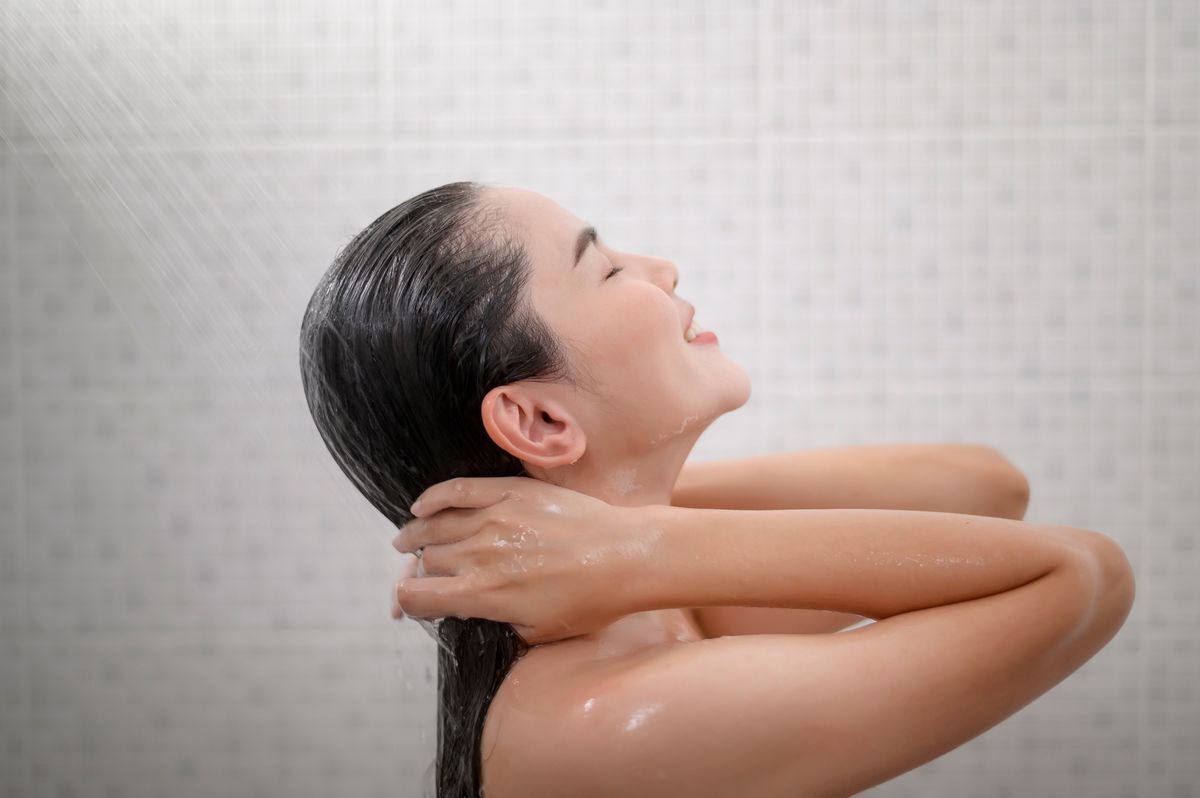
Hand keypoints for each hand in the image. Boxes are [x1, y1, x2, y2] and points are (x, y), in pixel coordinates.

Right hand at [392, 476, 650, 644]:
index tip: (407, 604)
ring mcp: (493, 519)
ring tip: (405, 541)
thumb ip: (498, 622)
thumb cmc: (590, 602)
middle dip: (417, 571)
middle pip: (428, 561)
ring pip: (435, 525)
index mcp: (483, 594)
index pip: (418, 596)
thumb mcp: (538, 631)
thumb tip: (477, 611)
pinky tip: (422, 505)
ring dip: (415, 535)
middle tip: (418, 575)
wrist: (626, 556)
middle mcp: (480, 555)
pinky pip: (459, 490)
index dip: (405, 602)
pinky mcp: (510, 492)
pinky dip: (434, 497)